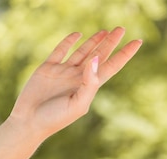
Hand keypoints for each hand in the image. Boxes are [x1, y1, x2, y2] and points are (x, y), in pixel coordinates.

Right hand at [8, 27, 141, 138]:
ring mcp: (64, 72)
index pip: (111, 67)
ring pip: (83, 52)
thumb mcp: (78, 103)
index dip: (124, 54)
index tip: (138, 42)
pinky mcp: (48, 68)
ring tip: (105, 31)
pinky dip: (69, 41)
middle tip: (121, 28)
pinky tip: (78, 34)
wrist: (28, 122)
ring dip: (94, 41)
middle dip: (111, 43)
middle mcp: (79, 77)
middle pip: (99, 56)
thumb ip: (90, 82)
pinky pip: (60, 50)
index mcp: (89, 87)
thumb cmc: (55, 118)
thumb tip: (97, 59)